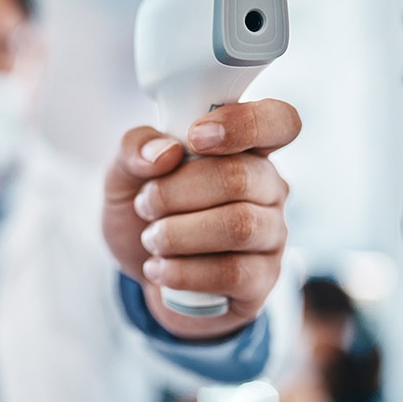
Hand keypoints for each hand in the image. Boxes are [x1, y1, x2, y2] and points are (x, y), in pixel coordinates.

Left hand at [103, 99, 300, 339]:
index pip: (279, 120)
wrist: (142, 271)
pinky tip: (160, 269)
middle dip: (177, 191)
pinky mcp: (261, 281)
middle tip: (145, 204)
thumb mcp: (123, 172)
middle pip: (241, 177)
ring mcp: (271, 235)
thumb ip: (134, 148)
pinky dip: (184, 271)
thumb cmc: (145, 211)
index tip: (195, 137)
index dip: (244, 124)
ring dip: (178, 233)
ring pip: (240, 227)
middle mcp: (268, 188)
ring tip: (151, 239)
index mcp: (245, 148)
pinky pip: (233, 273)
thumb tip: (164, 152)